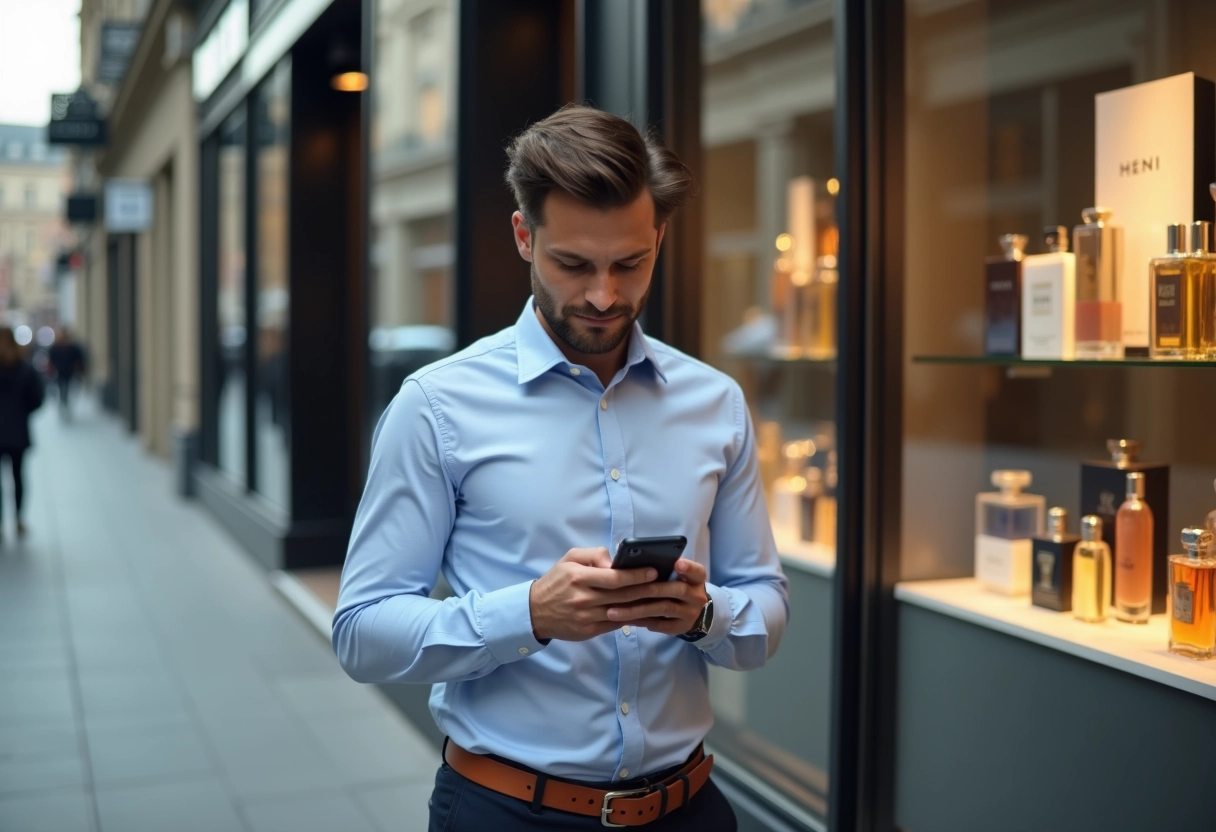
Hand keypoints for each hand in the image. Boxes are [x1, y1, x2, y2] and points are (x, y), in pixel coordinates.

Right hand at [529, 548, 660, 641]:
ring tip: (661, 598)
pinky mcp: (589, 631)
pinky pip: (616, 624)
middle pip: (623, 595)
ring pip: (622, 611)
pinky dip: (633, 619)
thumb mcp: (569, 559)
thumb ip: (594, 555)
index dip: (636, 574)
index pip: (614, 577)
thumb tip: (616, 561)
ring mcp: (587, 617)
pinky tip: (646, 613)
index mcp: (579, 577)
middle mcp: (584, 598)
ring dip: (644, 605)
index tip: (653, 570)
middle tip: (665, 584)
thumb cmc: (556, 581)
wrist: (535, 612)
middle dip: (647, 589)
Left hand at [603, 559, 709, 636]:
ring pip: (663, 608)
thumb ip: (661, 568)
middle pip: (675, 589)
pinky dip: (642, 621)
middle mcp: (696, 595)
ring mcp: (690, 613)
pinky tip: (624, 620)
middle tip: (623, 590)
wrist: (690, 612)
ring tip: (613, 611)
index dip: (687, 567)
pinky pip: (659, 625)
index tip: (676, 563)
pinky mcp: (681, 628)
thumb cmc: (675, 586)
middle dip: (648, 589)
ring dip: (637, 610)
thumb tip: (628, 560)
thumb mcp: (676, 576)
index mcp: (696, 578)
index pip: (696, 571)